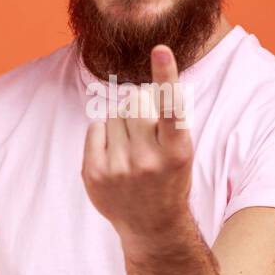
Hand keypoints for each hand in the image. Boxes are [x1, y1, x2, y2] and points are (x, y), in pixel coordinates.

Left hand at [82, 44, 193, 244]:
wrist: (152, 225)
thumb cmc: (169, 177)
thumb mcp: (180, 151)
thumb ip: (163, 120)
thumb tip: (133, 91)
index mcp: (177, 151)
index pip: (170, 106)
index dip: (166, 74)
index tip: (160, 49)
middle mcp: (148, 160)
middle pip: (136, 102)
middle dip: (140, 106)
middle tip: (147, 133)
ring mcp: (118, 168)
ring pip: (115, 113)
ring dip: (122, 122)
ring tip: (132, 149)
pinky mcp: (94, 174)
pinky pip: (96, 128)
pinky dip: (104, 134)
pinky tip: (116, 155)